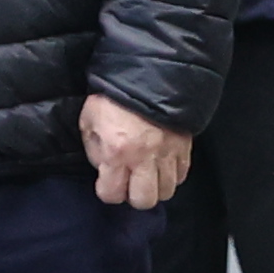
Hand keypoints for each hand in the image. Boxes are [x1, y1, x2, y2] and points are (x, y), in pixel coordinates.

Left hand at [83, 94, 192, 209]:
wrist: (146, 72)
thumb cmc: (112, 97)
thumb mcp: (89, 121)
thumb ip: (94, 150)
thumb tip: (105, 167)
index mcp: (117, 152)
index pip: (112, 194)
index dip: (107, 190)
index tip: (107, 180)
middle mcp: (144, 157)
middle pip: (144, 200)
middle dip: (134, 195)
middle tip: (130, 181)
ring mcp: (168, 152)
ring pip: (167, 191)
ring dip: (155, 186)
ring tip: (148, 173)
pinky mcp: (185, 146)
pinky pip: (182, 174)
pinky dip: (172, 174)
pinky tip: (162, 164)